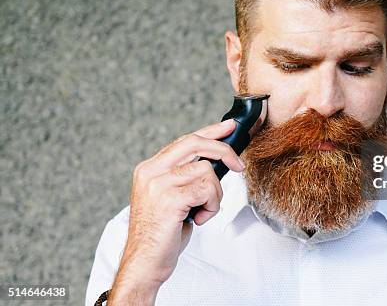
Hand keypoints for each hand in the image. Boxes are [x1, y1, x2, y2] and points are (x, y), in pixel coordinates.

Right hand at [107, 119, 244, 304]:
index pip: (185, 141)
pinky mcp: (170, 199)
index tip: (229, 126)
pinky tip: (198, 219)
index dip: (210, 131)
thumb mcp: (171, 197)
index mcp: (149, 168)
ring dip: (214, 195)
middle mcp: (151, 171)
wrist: (144, 263)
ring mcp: (158, 184)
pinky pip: (207, 190)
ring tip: (201, 212)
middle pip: (196, 143)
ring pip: (207, 171)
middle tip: (239, 166)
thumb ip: (185, 177)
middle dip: (224, 151)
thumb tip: (217, 161)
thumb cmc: (161, 234)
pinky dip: (211, 207)